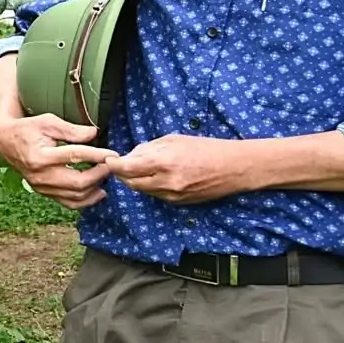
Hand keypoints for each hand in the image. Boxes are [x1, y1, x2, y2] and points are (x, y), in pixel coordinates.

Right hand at [0, 112, 118, 209]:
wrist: (5, 141)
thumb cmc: (28, 129)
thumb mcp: (47, 122)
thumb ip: (71, 130)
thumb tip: (94, 134)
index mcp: (41, 156)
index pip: (75, 156)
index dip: (97, 156)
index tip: (113, 154)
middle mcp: (41, 175)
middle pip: (78, 182)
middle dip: (99, 175)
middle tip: (111, 166)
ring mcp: (41, 187)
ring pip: (75, 196)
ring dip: (95, 189)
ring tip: (106, 177)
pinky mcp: (44, 192)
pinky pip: (68, 203)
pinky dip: (86, 200)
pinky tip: (97, 192)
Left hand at [104, 134, 244, 204]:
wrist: (234, 168)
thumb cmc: (206, 148)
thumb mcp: (174, 140)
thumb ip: (148, 148)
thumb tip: (130, 155)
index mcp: (164, 162)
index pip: (126, 168)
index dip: (113, 164)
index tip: (109, 159)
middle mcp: (165, 182)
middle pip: (129, 182)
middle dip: (122, 173)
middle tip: (121, 163)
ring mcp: (172, 195)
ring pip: (141, 190)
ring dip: (136, 180)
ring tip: (142, 167)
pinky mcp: (178, 203)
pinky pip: (155, 195)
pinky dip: (150, 186)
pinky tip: (157, 176)